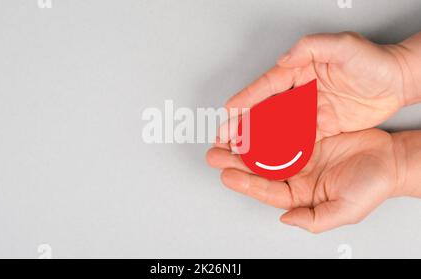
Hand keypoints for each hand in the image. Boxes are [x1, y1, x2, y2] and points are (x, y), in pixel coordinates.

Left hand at [207, 129, 400, 232]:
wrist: (391, 159)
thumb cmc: (372, 186)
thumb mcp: (344, 210)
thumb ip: (313, 219)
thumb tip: (285, 220)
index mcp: (300, 194)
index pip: (266, 190)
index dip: (245, 182)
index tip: (226, 174)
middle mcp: (296, 174)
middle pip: (259, 168)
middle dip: (235, 161)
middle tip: (215, 153)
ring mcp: (299, 154)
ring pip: (265, 148)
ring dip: (245, 143)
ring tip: (225, 137)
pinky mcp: (306, 135)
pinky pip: (281, 130)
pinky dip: (265, 127)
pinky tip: (251, 123)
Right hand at [224, 32, 407, 141]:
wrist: (398, 82)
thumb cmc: (374, 62)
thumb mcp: (344, 46)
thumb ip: (313, 47)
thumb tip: (285, 58)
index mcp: (301, 70)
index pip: (268, 86)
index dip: (247, 98)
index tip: (230, 110)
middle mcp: (301, 91)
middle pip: (266, 109)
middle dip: (244, 123)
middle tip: (225, 136)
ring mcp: (310, 110)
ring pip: (277, 127)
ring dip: (257, 139)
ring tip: (239, 149)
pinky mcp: (321, 126)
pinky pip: (296, 139)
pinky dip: (280, 148)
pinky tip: (267, 156)